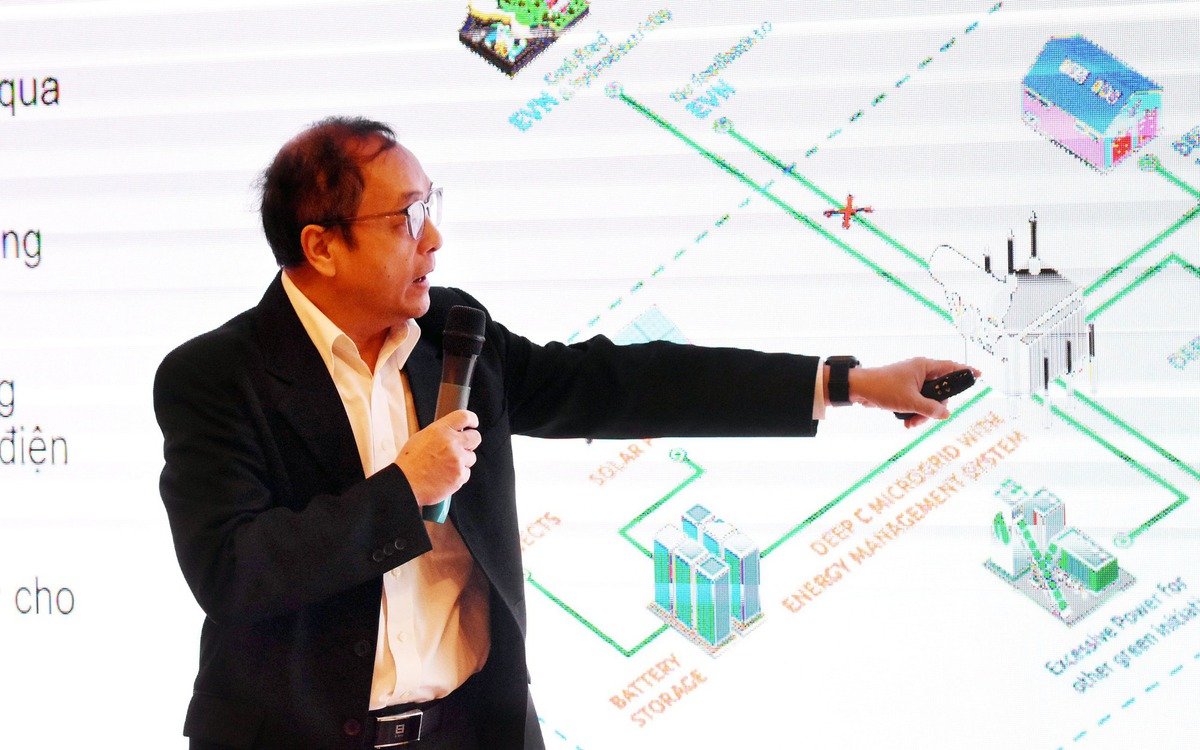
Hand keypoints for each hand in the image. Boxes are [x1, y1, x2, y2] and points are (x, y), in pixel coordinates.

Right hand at [395, 409, 480, 505]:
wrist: (405, 484)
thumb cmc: (409, 463)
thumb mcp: (420, 438)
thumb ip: (440, 434)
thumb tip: (452, 432)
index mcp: (440, 430)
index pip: (464, 416)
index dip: (472, 419)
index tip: (473, 423)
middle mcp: (451, 443)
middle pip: (475, 437)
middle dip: (470, 442)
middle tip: (463, 447)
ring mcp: (457, 460)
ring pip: (471, 457)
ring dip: (462, 461)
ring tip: (445, 466)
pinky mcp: (460, 476)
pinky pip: (466, 473)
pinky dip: (458, 475)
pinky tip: (444, 476)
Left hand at [847, 358, 981, 427]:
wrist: (859, 390)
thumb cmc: (883, 388)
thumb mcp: (910, 401)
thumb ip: (930, 409)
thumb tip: (946, 414)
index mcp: (925, 367)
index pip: (951, 367)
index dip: (966, 372)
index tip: (979, 375)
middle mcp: (920, 372)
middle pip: (940, 392)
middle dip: (934, 408)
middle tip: (926, 417)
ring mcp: (913, 382)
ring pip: (928, 400)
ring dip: (922, 414)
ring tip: (911, 423)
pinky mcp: (905, 391)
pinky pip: (917, 403)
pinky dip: (914, 413)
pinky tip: (907, 423)